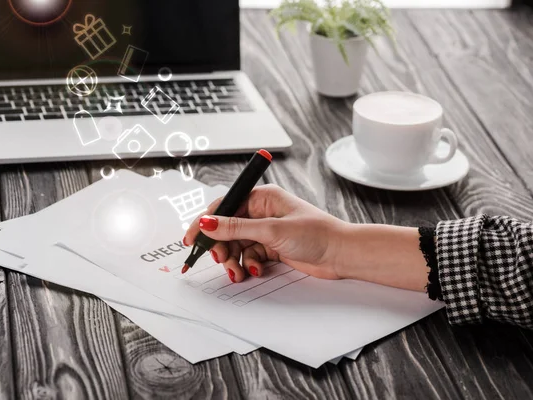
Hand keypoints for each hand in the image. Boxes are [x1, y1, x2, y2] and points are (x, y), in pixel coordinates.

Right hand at [183, 184, 347, 282]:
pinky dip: (249, 265)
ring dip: (235, 260)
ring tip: (239, 272)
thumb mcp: (271, 230)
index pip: (224, 207)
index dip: (205, 223)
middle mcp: (261, 212)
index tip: (191, 239)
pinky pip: (250, 255)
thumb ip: (236, 228)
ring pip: (237, 245)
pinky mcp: (272, 247)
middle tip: (223, 261)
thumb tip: (206, 223)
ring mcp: (267, 230)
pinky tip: (257, 270)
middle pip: (228, 229)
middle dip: (222, 247)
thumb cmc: (315, 233)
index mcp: (261, 198)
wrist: (341, 254)